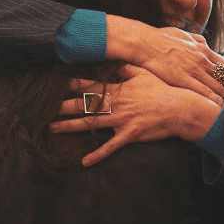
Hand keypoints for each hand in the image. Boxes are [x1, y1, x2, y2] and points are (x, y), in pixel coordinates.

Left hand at [49, 65, 222, 166]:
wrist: (179, 109)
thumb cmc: (162, 90)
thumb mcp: (144, 74)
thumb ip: (127, 68)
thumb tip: (115, 62)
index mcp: (117, 89)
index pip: (89, 85)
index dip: (71, 85)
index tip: (55, 83)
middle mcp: (115, 104)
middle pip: (83, 104)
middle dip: (62, 106)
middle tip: (43, 107)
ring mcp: (121, 120)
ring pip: (90, 123)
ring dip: (70, 126)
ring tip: (52, 128)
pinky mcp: (129, 136)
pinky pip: (110, 147)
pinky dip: (97, 155)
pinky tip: (84, 162)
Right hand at [104, 15, 223, 108]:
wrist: (144, 42)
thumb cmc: (159, 38)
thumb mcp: (182, 35)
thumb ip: (195, 40)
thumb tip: (204, 42)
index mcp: (203, 50)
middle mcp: (203, 60)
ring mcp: (194, 69)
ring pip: (219, 86)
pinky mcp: (183, 78)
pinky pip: (204, 91)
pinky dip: (215, 101)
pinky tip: (221, 109)